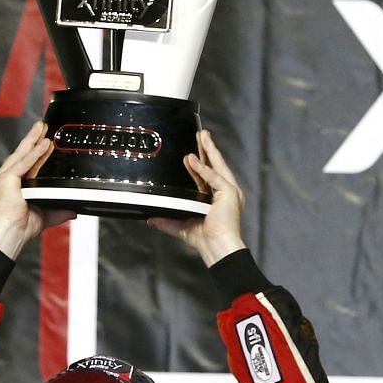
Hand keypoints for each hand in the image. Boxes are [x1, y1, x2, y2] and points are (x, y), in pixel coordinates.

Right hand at [0, 121, 71, 259]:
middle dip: (32, 139)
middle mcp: (4, 180)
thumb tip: (72, 210)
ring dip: (33, 139)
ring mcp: (3, 179)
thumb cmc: (19, 229)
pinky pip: (23, 163)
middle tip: (42, 126)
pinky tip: (44, 144)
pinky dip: (35, 153)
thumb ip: (58, 211)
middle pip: (21, 154)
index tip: (45, 142)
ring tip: (43, 128)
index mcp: (11, 187)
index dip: (36, 153)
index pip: (26, 165)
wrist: (9, 236)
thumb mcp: (43, 216)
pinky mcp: (6, 180)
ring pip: (21, 154)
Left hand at [146, 129, 246, 265]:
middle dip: (208, 148)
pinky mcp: (230, 193)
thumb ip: (167, 221)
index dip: (199, 164)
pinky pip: (214, 177)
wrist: (216, 248)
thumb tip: (152, 218)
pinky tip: (192, 159)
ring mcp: (229, 192)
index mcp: (217, 198)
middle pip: (215, 165)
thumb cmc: (205, 239)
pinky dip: (203, 168)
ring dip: (209, 149)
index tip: (191, 153)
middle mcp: (225, 193)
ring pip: (217, 165)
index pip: (207, 176)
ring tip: (202, 136)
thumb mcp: (182, 226)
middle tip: (200, 134)